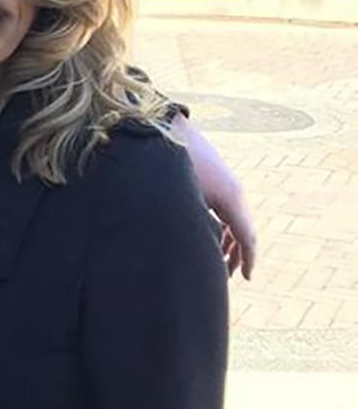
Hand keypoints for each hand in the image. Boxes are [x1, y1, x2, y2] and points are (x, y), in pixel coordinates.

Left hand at [168, 115, 256, 278]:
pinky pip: (224, 207)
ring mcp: (224, 183)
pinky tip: (207, 235)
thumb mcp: (178, 201)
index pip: (248, 235)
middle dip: (235, 254)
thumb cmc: (166, 165)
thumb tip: (195, 254)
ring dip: (227, 240)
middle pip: (242, 229)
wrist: (161, 129)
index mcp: (230, 198)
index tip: (246, 278)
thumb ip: (191, 227)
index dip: (247, 259)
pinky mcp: (213, 177)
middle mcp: (232, 190)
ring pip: (233, 218)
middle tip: (226, 276)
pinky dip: (220, 224)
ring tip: (216, 260)